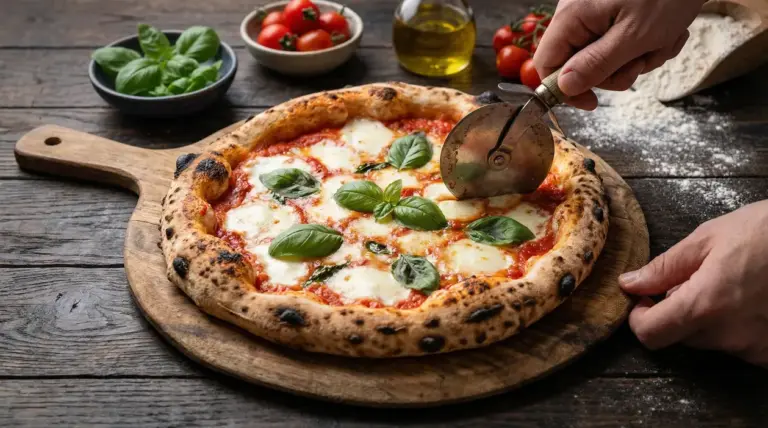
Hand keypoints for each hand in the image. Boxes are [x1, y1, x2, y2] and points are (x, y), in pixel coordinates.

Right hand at [532, 0, 703, 109]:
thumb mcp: (634, 36)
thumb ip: (596, 64)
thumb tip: (564, 87)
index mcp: (572, 16)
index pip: (546, 63)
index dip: (564, 89)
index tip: (592, 102)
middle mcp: (578, 13)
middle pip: (579, 64)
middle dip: (616, 70)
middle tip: (642, 61)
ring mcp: (597, 13)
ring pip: (605, 58)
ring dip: (638, 58)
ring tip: (662, 40)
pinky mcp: (615, 13)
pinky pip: (621, 44)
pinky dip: (646, 45)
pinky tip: (666, 32)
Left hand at [619, 200, 767, 366]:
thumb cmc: (766, 232)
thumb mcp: (708, 238)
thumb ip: (664, 267)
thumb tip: (630, 284)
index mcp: (705, 305)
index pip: (651, 335)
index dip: (639, 318)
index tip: (644, 300)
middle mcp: (730, 335)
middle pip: (681, 336)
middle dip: (677, 311)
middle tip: (697, 278)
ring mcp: (757, 347)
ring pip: (712, 340)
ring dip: (710, 317)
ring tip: (733, 282)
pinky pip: (742, 345)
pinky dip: (738, 326)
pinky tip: (754, 299)